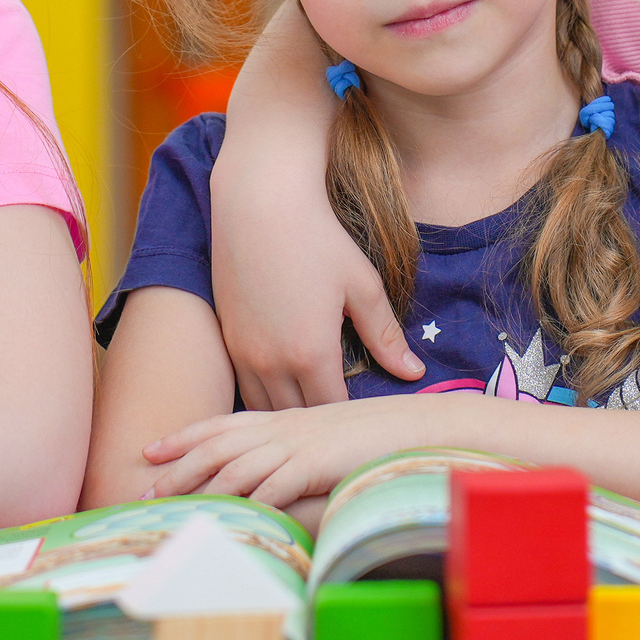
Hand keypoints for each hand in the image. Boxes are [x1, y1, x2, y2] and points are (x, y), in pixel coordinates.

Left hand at [141, 394, 454, 508]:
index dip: (185, 434)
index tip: (152, 446)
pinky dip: (248, 500)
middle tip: (145, 485)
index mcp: (282, 416)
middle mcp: (283, 426)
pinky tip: (226, 515)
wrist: (415, 424)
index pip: (222, 423)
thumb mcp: (324, 436)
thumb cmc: (371, 434)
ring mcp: (297, 443)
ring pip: (237, 465)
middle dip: (178, 464)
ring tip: (171, 504)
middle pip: (218, 444)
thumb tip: (271, 475)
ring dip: (201, 486)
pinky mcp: (314, 463)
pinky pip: (274, 485)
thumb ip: (294, 451)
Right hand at [210, 6, 421, 408]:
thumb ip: (385, 335)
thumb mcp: (362, 285)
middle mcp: (271, 364)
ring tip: (309, 430)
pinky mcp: (226, 339)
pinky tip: (281, 401)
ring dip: (287, 423)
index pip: (333, 416)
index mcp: (311, 355)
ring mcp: (242, 354)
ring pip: (264, 414)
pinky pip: (243, 390)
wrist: (258, 201)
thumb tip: (414, 373)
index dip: (351, 427)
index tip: (368, 432)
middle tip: (341, 439)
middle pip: (296, 423)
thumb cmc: (319, 238)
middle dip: (318, 433)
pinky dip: (262, 403)